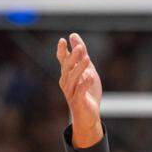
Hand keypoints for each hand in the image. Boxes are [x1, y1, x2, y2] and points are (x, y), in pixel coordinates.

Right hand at [56, 33, 103, 147]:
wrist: (89, 116)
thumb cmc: (87, 92)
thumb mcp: (87, 69)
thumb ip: (81, 54)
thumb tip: (73, 35)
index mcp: (67, 74)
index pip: (62, 60)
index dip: (62, 51)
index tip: (62, 40)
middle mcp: (66, 82)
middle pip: (67, 68)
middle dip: (73, 58)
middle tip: (80, 48)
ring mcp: (70, 92)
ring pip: (73, 79)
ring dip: (80, 69)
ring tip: (88, 59)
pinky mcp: (77, 102)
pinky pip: (80, 91)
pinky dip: (85, 84)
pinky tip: (90, 77)